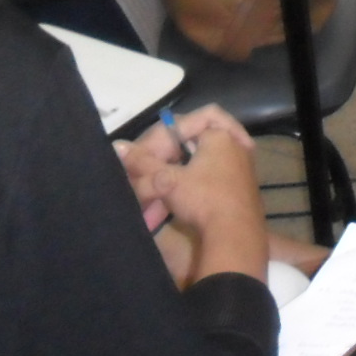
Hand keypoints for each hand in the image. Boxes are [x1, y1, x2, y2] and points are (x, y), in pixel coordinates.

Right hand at [119, 106, 256, 230]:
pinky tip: (162, 207)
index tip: (144, 155)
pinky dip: (184, 188)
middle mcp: (234, 146)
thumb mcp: (167, 180)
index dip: (162, 135)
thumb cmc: (203, 199)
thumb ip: (142, 162)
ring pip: (196, 164)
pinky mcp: (235, 186)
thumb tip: (117, 146)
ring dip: (170, 177)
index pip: (188, 120)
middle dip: (164, 158)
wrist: (236, 235)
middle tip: (143, 173)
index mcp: (220, 136)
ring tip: (148, 194)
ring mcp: (238, 166)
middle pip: (191, 142)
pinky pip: (205, 178)